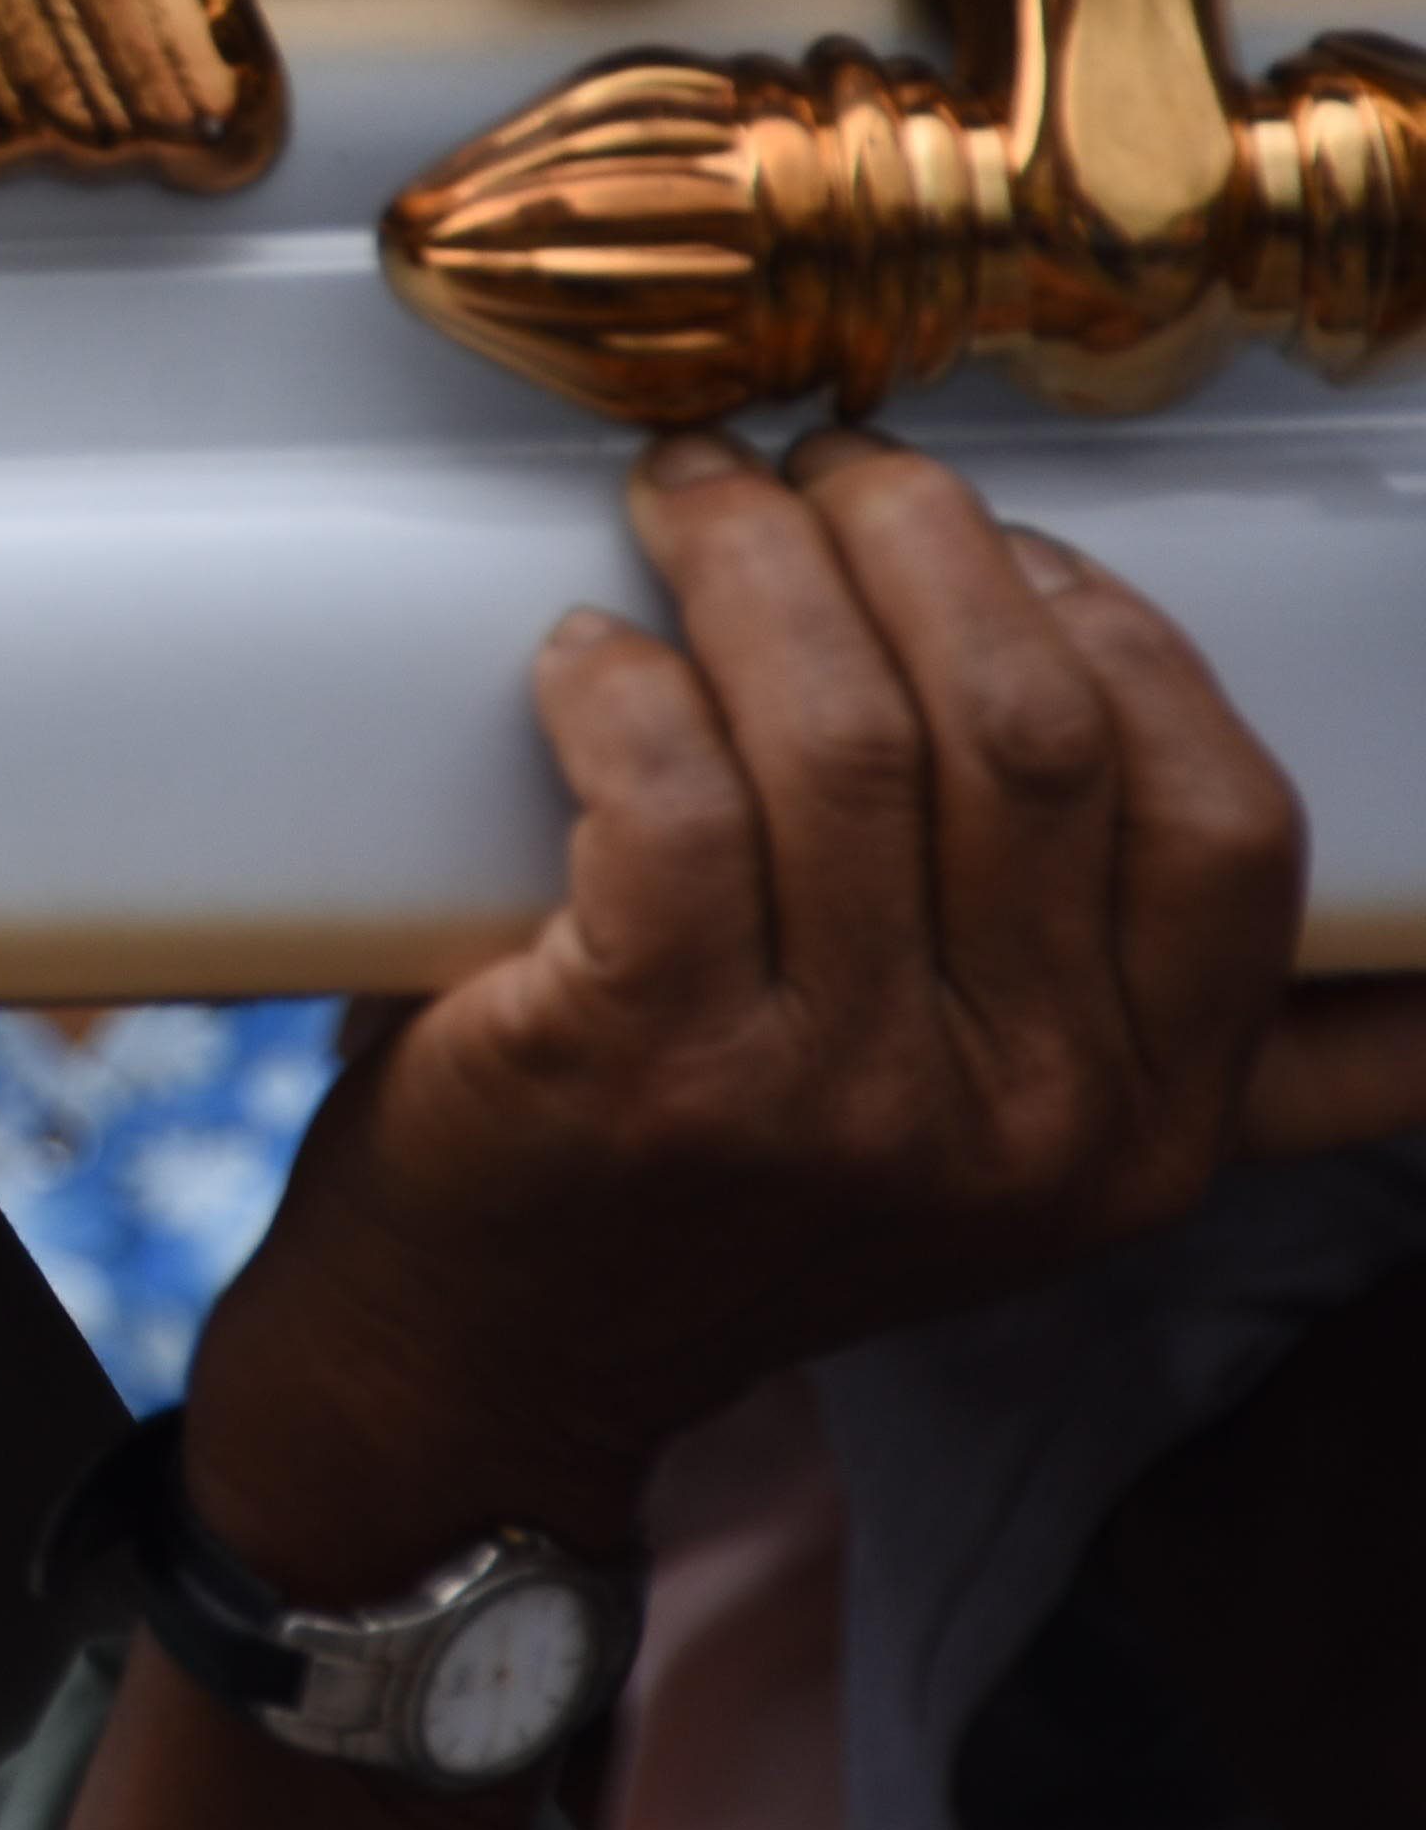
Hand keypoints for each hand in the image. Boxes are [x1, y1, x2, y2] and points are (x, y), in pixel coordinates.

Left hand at [185, 427, 1419, 1598]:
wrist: (495, 1360)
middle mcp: (1022, 1119)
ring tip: (686, 497)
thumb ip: (1173, 1038)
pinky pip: (666, 795)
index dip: (1112, 630)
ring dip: (751, 562)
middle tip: (810, 469)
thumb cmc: (726, 1189)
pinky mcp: (644, 1064)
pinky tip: (579, 653)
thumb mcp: (1005, 1147)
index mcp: (1142, 1122)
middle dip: (915, 539)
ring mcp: (833, 1099)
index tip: (1000, 542)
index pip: (1221, 819)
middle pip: (1025, 728)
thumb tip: (1409, 926)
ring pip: (845, 734)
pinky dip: (618, 684)